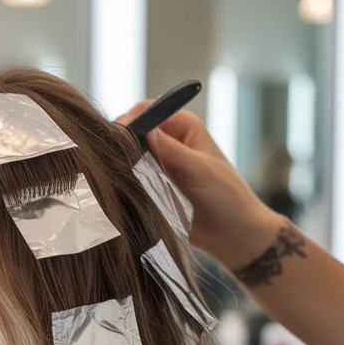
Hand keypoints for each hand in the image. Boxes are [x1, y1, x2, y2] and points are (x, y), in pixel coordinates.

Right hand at [116, 103, 283, 269]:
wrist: (233, 234)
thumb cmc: (227, 197)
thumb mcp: (201, 170)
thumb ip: (174, 151)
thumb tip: (147, 131)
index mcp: (186, 129)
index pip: (153, 110)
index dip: (134, 117)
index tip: (118, 131)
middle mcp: (172, 143)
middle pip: (138, 131)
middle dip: (124, 139)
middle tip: (111, 153)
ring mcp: (162, 166)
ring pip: (133, 155)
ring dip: (123, 161)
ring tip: (112, 169)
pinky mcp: (155, 187)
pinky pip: (134, 178)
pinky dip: (126, 180)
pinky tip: (118, 186)